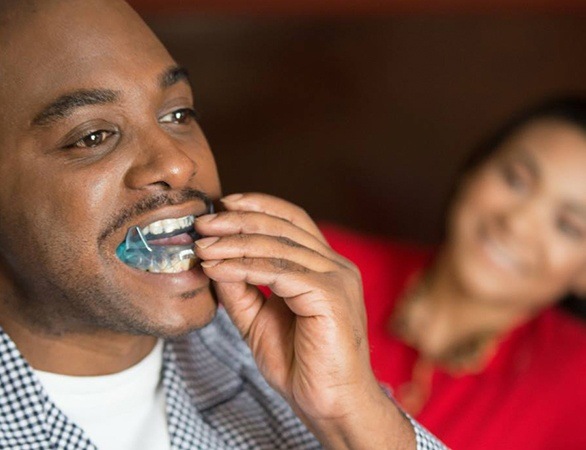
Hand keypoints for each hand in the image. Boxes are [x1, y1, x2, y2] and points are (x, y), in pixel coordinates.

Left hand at [194, 193, 412, 448]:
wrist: (330, 404)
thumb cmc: (300, 364)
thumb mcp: (258, 318)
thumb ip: (240, 288)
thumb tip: (211, 258)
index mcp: (324, 265)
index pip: (292, 220)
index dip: (258, 205)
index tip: (223, 205)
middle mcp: (335, 265)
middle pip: (283, 225)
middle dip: (238, 220)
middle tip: (203, 223)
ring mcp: (336, 278)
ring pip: (278, 245)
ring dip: (233, 243)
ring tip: (202, 247)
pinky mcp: (331, 295)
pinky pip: (279, 272)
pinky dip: (243, 267)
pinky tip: (217, 268)